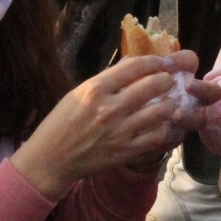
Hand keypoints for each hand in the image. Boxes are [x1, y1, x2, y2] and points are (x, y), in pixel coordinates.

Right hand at [12, 51, 201, 198]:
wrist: (51, 160)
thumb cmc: (61, 123)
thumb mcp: (78, 93)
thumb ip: (107, 79)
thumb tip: (133, 62)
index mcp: (95, 89)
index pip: (135, 66)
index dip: (155, 61)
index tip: (164, 62)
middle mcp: (109, 108)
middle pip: (153, 85)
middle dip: (167, 80)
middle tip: (169, 81)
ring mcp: (119, 132)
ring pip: (161, 111)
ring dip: (170, 103)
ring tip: (169, 101)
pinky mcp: (125, 152)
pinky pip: (157, 137)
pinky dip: (165, 128)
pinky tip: (163, 124)